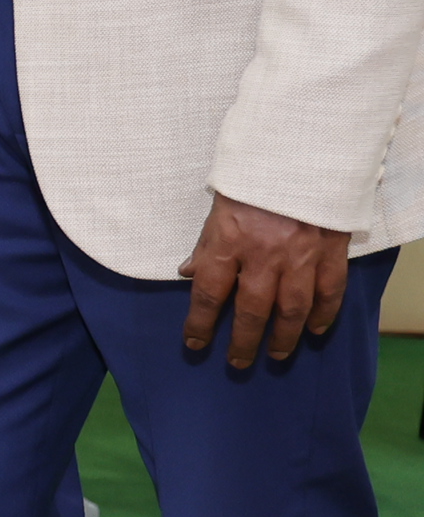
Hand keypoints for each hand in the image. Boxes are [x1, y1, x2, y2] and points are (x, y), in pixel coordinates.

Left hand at [179, 191, 350, 368]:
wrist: (298, 154)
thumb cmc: (250, 182)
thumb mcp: (216, 210)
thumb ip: (204, 246)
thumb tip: (187, 275)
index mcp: (228, 243)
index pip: (208, 294)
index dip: (199, 324)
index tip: (194, 343)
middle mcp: (264, 255)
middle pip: (251, 311)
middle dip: (242, 342)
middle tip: (237, 363)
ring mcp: (300, 256)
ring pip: (292, 309)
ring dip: (283, 337)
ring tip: (276, 354)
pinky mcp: (330, 251)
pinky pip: (328, 291)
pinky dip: (323, 314)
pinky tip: (314, 330)